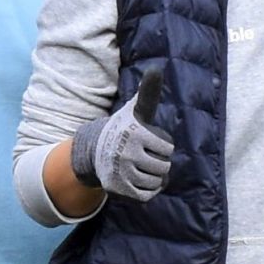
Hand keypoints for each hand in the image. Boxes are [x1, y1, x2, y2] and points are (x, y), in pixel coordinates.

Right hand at [67, 59, 179, 201]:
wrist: (96, 152)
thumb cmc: (125, 129)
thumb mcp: (136, 111)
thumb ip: (149, 92)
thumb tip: (155, 69)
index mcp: (136, 132)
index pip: (168, 148)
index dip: (162, 145)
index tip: (148, 140)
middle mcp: (127, 153)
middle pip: (163, 167)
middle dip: (158, 162)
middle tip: (143, 156)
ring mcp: (122, 172)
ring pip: (156, 182)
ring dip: (153, 177)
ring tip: (141, 167)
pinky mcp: (118, 190)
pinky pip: (147, 195)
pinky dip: (147, 190)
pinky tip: (138, 180)